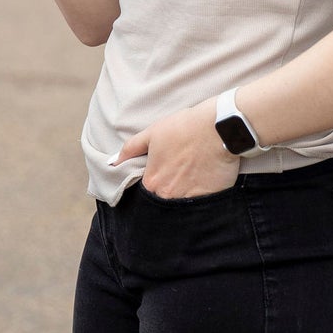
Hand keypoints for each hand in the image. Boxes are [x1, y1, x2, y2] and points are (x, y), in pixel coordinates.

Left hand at [114, 100, 240, 198]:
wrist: (220, 128)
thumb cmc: (185, 127)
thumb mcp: (153, 132)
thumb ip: (131, 149)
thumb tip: (112, 162)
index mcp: (152, 181)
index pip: (146, 193)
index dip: (154, 183)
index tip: (164, 173)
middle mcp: (167, 195)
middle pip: (164, 201)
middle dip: (169, 191)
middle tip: (181, 175)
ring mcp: (188, 200)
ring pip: (182, 204)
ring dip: (185, 195)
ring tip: (194, 178)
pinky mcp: (209, 200)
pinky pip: (201, 205)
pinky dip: (201, 196)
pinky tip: (206, 181)